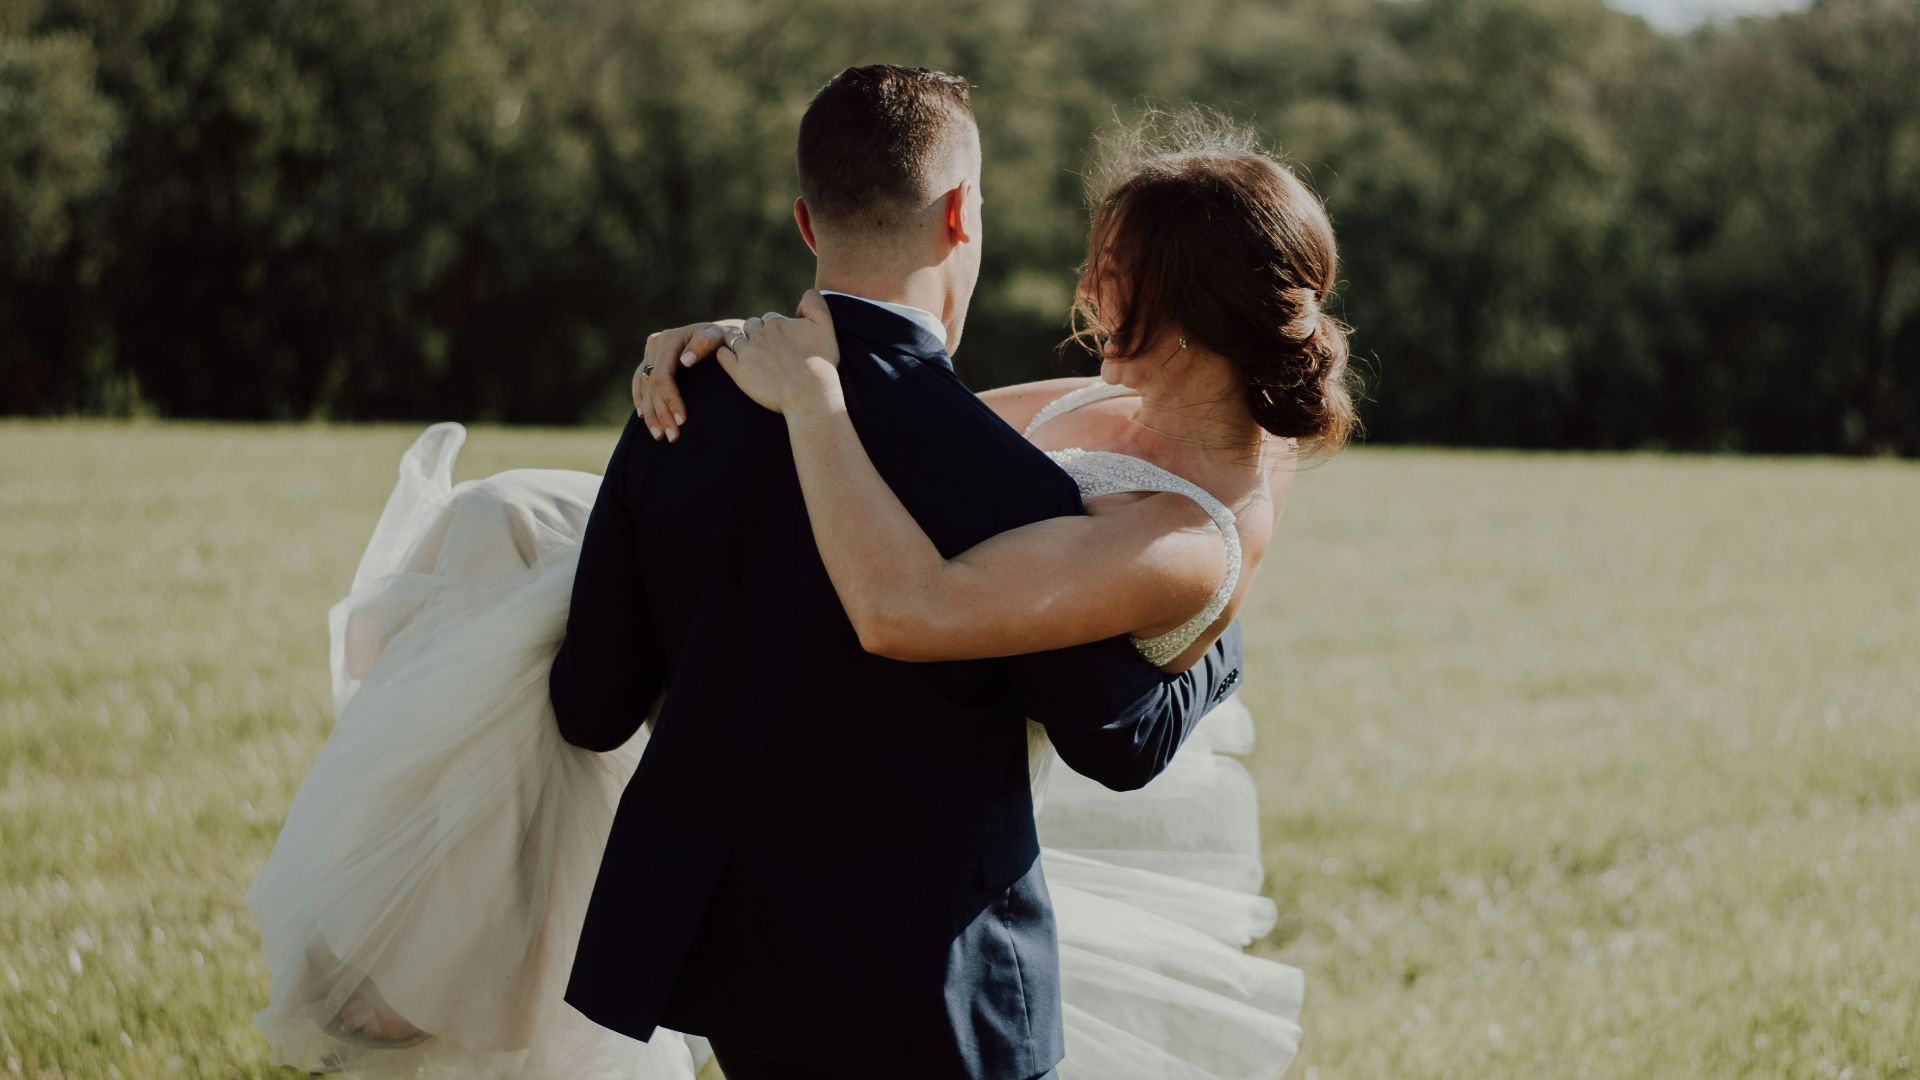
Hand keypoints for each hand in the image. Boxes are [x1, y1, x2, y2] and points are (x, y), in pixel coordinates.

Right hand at [632, 319, 741, 441]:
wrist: (721, 333)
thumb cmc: (724, 338)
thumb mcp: (721, 336)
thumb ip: (706, 343)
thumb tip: (685, 360)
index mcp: (670, 339)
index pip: (663, 376)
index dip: (670, 400)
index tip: (682, 421)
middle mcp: (656, 344)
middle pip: (652, 385)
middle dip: (661, 413)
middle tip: (672, 436)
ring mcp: (650, 352)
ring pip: (644, 387)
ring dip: (650, 414)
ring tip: (660, 436)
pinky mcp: (649, 360)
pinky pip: (639, 382)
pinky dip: (640, 400)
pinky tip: (642, 417)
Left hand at [715, 291, 841, 415]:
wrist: (810, 393)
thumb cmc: (821, 362)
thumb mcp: (826, 326)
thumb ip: (815, 303)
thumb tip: (804, 295)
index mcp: (777, 323)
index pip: (770, 319)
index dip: (777, 329)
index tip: (784, 344)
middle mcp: (759, 334)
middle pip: (751, 326)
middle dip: (757, 334)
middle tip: (768, 351)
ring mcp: (747, 352)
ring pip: (733, 338)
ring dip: (739, 342)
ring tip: (751, 356)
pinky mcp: (738, 371)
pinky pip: (722, 355)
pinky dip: (725, 354)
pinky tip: (735, 362)